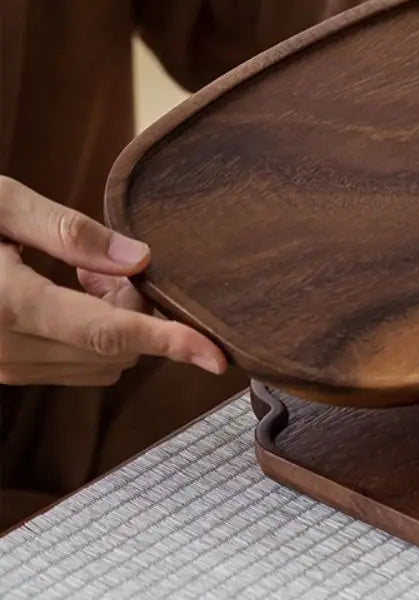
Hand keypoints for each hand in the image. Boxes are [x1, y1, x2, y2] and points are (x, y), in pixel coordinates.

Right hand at [0, 176, 226, 385]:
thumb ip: (70, 233)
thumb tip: (141, 260)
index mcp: (8, 304)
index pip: (111, 332)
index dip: (171, 344)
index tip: (216, 355)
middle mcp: (4, 349)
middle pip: (114, 350)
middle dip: (136, 313)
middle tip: (110, 264)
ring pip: (97, 364)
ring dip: (114, 326)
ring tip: (83, 274)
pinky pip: (70, 366)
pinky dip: (89, 336)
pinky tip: (66, 293)